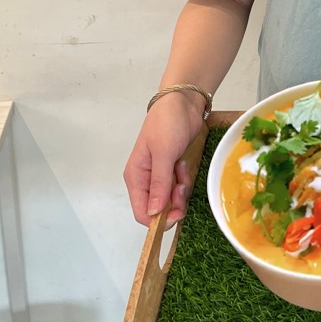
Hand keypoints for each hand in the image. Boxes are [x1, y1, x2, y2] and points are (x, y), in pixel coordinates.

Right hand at [123, 92, 203, 228]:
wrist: (183, 102)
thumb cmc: (168, 123)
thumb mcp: (163, 153)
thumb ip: (159, 183)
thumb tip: (153, 213)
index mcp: (136, 177)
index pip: (142, 212)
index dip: (158, 220)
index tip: (177, 214)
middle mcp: (145, 179)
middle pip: (158, 208)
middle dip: (173, 203)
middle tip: (183, 187)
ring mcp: (159, 174)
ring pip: (170, 198)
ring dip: (180, 190)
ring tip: (183, 171)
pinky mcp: (172, 168)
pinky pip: (178, 186)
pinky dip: (184, 180)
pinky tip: (184, 166)